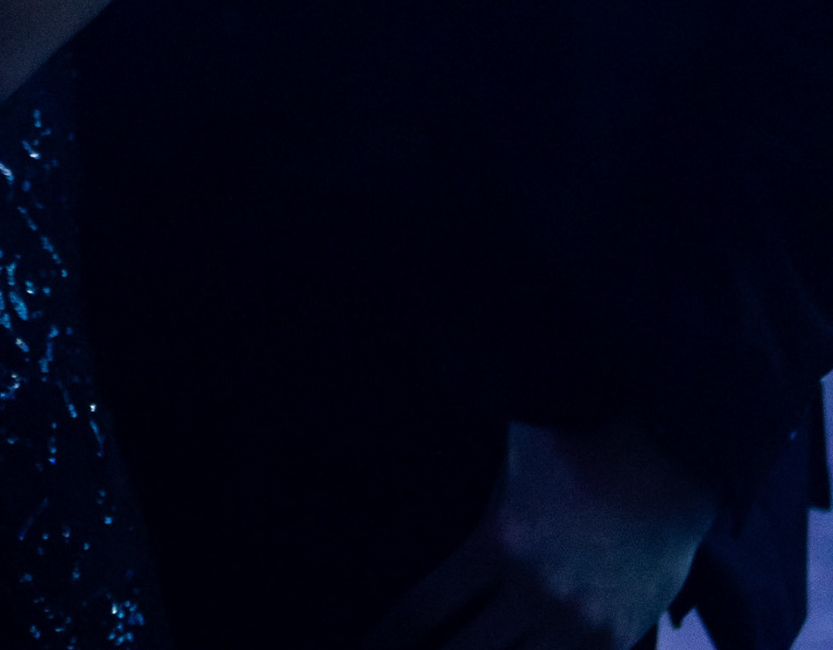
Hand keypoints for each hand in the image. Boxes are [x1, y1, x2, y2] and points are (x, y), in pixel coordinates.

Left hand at [363, 419, 714, 649]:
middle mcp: (533, 593)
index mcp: (498, 543)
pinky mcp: (616, 641)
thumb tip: (401, 411)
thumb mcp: (510, 445)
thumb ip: (460, 454)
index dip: (390, 632)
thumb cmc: (578, 444)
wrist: (666, 465)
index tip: (371, 641)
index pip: (424, 609)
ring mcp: (577, 624)